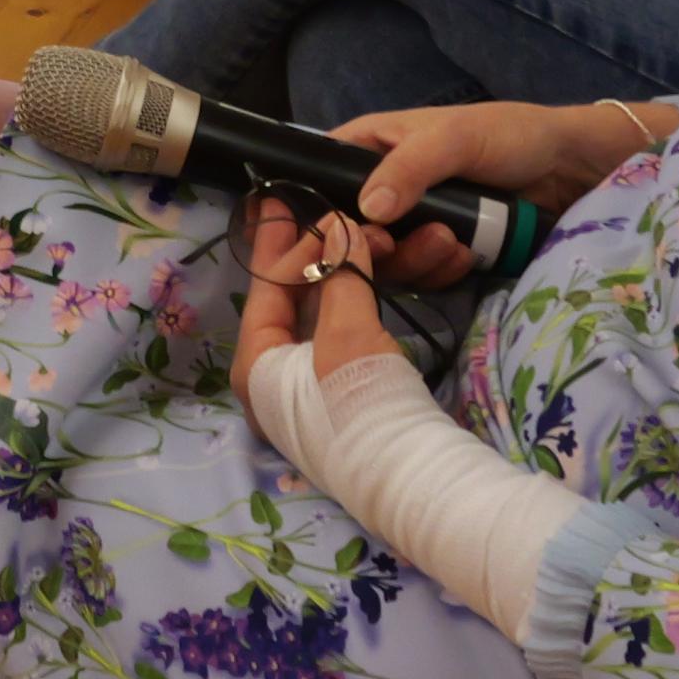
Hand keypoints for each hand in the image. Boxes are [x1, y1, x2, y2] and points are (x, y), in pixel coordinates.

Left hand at [232, 200, 401, 411]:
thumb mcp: (346, 334)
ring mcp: (322, 379)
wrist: (420, 480)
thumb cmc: (363, 405)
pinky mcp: (361, 385)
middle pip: (307, 292)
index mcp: (257, 363)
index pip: (265, 285)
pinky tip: (422, 263)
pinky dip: (391, 295)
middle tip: (361, 213)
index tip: (287, 197)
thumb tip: (336, 224)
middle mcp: (281, 372)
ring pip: (346, 305)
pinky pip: (369, 324)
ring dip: (378, 268)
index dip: (281, 239)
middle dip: (340, 249)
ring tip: (407, 233)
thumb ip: (338, 273)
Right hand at [335, 103, 664, 292]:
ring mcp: (414, 221)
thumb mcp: (456, 138)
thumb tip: (368, 209)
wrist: (570, 169)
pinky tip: (468, 257)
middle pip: (351, 227)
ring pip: (387, 256)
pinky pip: (423, 273)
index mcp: (373, 145)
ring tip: (451, 246)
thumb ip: (410, 168)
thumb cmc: (509, 135)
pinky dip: (441, 271)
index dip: (318, 206)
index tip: (335, 232)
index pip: (320, 174)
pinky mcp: (442, 250)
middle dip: (375, 244)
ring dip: (415, 259)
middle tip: (396, 245)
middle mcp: (384, 185)